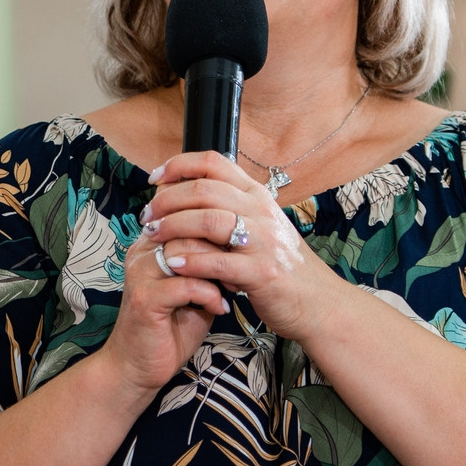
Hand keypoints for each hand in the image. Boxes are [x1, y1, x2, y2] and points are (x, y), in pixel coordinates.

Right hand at [93, 217, 225, 396]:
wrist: (140, 365)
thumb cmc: (171, 326)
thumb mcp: (194, 286)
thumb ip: (207, 261)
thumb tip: (238, 241)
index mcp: (152, 243)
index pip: (185, 211)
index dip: (217, 223)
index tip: (240, 247)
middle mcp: (142, 252)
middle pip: (188, 226)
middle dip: (222, 246)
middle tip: (242, 268)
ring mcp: (140, 274)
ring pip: (187, 252)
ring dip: (218, 269)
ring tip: (234, 287)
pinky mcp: (144, 299)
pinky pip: (185, 285)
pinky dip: (209, 296)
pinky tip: (219, 308)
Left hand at [141, 151, 339, 338]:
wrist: (319, 303)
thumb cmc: (283, 267)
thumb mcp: (261, 227)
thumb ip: (232, 209)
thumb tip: (188, 193)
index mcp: (257, 196)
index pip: (214, 163)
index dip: (179, 165)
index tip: (155, 178)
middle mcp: (261, 212)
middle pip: (203, 190)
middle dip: (166, 201)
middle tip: (146, 216)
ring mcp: (264, 241)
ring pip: (207, 221)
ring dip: (173, 227)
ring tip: (153, 236)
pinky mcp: (262, 273)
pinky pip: (218, 262)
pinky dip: (190, 261)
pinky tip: (172, 264)